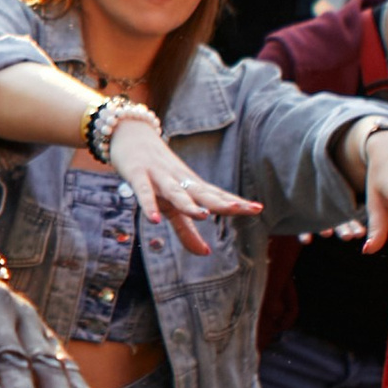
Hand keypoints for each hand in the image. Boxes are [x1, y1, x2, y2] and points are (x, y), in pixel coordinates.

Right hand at [100, 106, 260, 256]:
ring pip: (176, 192)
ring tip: (204, 215)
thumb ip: (187, 231)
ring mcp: (158, 176)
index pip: (216, 196)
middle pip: (203, 192)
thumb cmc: (155, 174)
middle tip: (241, 208)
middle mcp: (179, 180)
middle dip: (221, 201)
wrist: (129, 134)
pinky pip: (143, 191)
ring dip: (189, 203)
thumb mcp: (170, 205)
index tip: (258, 208)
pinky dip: (148, 204)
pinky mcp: (137, 173)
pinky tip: (153, 220)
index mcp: (190, 186)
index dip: (235, 203)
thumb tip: (206, 253)